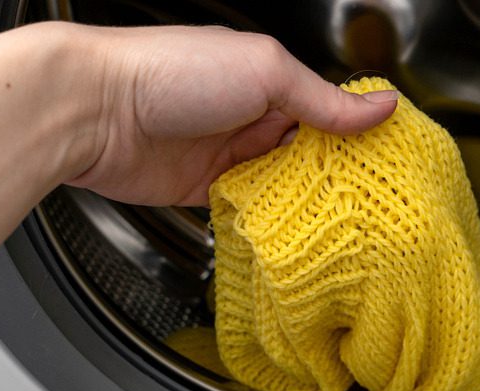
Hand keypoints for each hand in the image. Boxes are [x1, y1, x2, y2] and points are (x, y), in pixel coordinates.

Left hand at [65, 25, 398, 205]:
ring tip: (342, 221)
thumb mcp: (264, 72)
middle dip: (335, 173)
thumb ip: (323, 98)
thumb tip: (382, 106)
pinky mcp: (202, 189)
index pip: (326, 108)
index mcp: (266, 77)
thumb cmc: (168, 71)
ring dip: (305, 200)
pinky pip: (247, 208)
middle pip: (307, 150)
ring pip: (281, 183)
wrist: (92, 110)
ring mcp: (225, 153)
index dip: (356, 134)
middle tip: (371, 199)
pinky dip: (268, 219)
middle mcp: (248, 113)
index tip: (388, 161)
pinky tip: (294, 230)